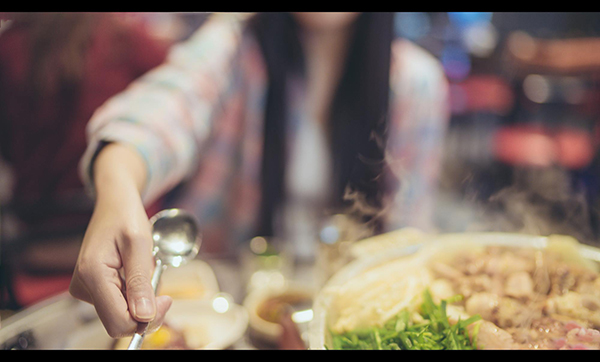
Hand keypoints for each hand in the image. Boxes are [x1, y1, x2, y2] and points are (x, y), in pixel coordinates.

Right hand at [69, 144, 171, 337]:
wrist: (114, 203)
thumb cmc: (127, 217)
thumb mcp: (140, 245)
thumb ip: (140, 281)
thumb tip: (144, 317)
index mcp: (92, 275)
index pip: (118, 321)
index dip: (146, 319)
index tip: (166, 299)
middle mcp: (83, 286)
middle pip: (119, 322)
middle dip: (145, 312)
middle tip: (161, 289)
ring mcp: (85, 288)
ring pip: (120, 314)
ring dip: (141, 300)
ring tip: (145, 272)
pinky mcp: (92, 288)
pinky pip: (118, 304)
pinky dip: (134, 295)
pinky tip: (136, 275)